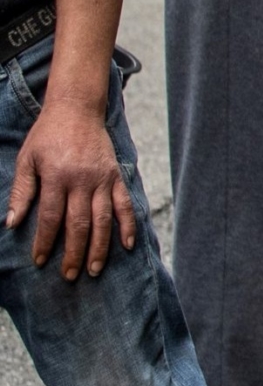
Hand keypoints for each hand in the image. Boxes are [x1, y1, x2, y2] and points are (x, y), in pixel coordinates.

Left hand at [5, 89, 135, 281]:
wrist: (77, 110)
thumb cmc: (47, 135)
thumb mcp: (26, 160)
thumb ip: (21, 191)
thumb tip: (10, 223)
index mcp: (57, 177)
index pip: (50, 218)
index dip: (44, 242)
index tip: (40, 261)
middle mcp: (82, 181)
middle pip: (78, 224)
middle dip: (73, 253)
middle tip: (69, 275)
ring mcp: (102, 179)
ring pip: (103, 219)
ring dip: (99, 247)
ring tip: (94, 269)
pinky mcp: (116, 177)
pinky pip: (125, 205)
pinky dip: (128, 225)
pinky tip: (127, 245)